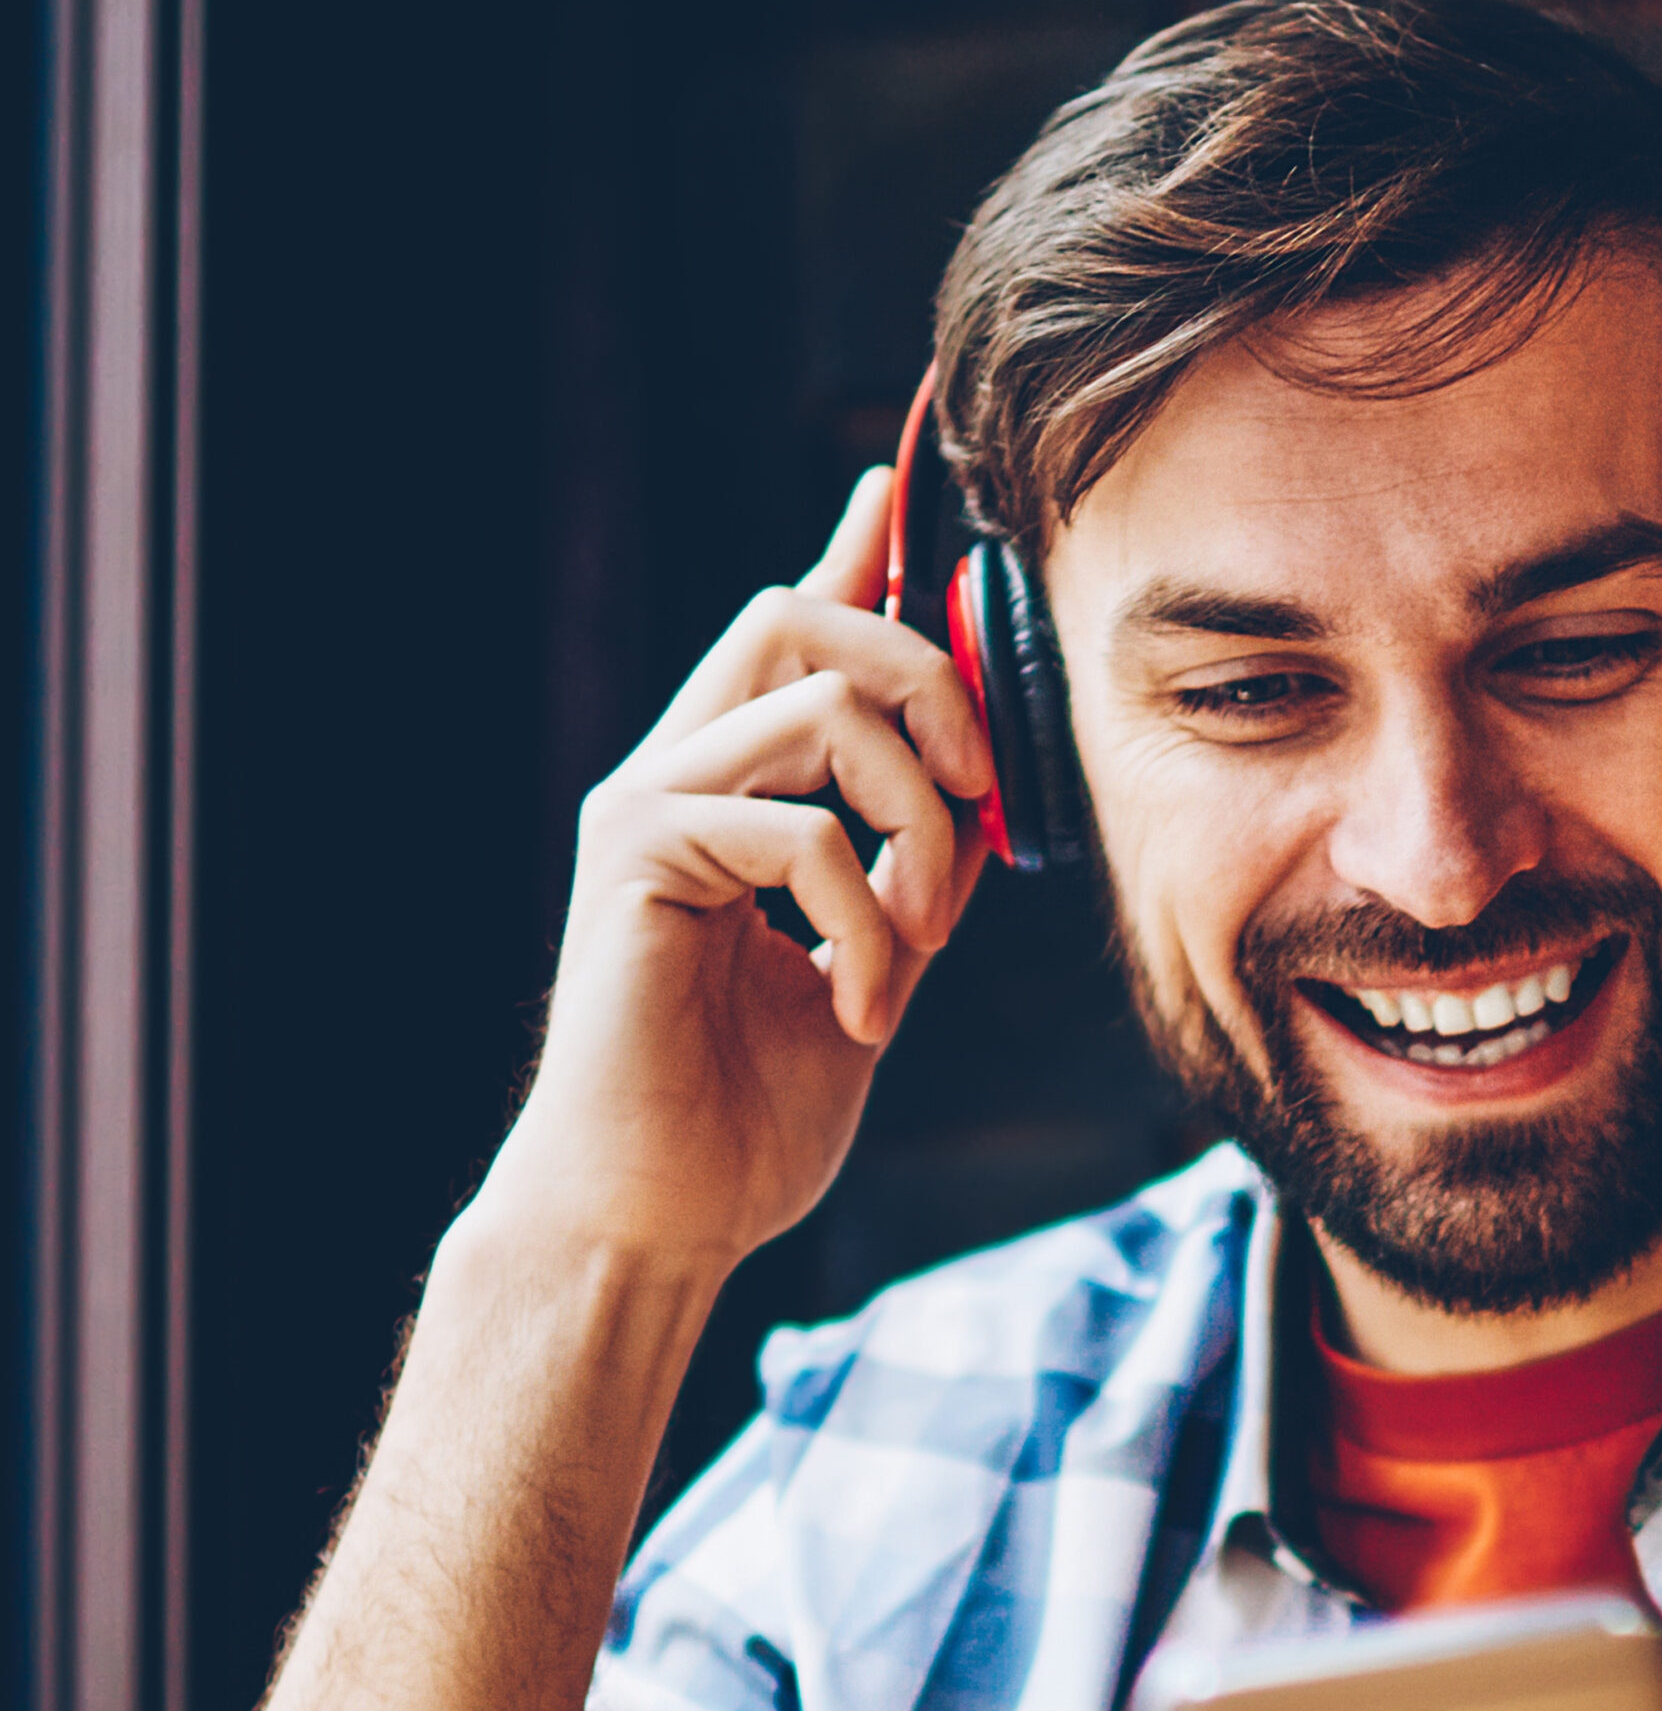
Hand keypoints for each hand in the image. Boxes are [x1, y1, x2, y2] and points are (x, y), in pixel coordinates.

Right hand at [472, 467, 994, 1271]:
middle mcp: (675, 776)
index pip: (786, 637)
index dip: (846, 554)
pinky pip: (795, 830)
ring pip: (820, 704)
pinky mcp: (635, 860)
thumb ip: (908, 870)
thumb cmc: (745, 1116)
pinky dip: (864, 924)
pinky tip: (859, 1013)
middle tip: (977, 804)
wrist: (656, 1220)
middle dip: (928, 684)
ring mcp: (647, 810)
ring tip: (915, 945)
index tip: (897, 490)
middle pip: (802, 617)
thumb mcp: (870, 969)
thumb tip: (974, 794)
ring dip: (912, 822)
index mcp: (727, 794)